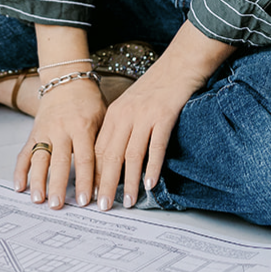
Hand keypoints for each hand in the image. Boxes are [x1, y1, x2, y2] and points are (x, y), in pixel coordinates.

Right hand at [14, 74, 105, 208]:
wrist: (66, 79)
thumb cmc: (89, 101)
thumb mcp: (103, 117)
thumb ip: (103, 143)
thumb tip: (111, 175)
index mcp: (82, 127)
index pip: (85, 159)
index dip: (85, 181)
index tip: (85, 201)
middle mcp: (61, 129)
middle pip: (59, 162)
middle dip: (58, 186)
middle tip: (58, 206)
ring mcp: (45, 131)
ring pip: (39, 159)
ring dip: (38, 181)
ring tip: (38, 200)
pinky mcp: (33, 132)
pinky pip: (24, 153)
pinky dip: (20, 171)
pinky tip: (19, 187)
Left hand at [92, 19, 232, 209]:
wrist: (179, 64)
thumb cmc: (156, 88)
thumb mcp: (132, 106)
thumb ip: (122, 129)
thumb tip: (114, 161)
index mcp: (114, 114)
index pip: (98, 149)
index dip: (94, 174)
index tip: (91, 194)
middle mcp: (125, 115)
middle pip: (110, 155)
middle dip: (105, 183)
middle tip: (102, 206)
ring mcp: (144, 115)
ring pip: (131, 154)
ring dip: (128, 181)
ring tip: (127, 202)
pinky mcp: (164, 116)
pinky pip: (156, 146)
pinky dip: (152, 166)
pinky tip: (149, 183)